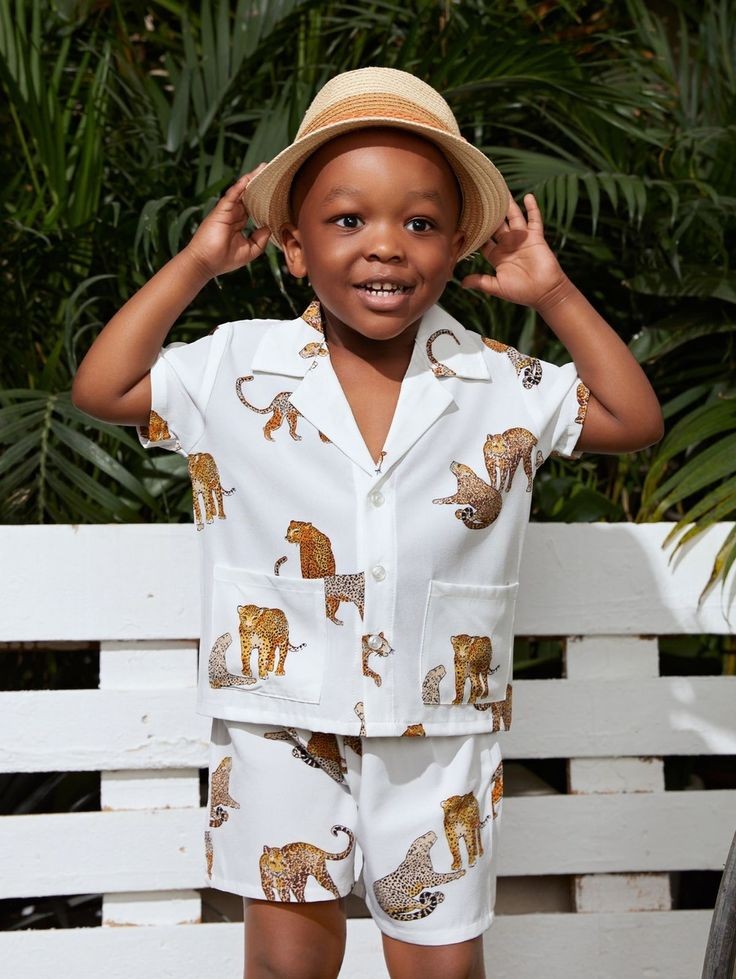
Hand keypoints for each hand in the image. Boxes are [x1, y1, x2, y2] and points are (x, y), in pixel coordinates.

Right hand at [184, 164, 270, 278]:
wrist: (206, 263)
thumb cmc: (224, 260)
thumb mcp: (250, 251)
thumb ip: (260, 239)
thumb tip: (269, 227)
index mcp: (239, 223)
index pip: (253, 206)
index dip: (263, 198)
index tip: (275, 190)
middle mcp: (233, 215)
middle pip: (248, 195)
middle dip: (258, 183)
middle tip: (270, 170)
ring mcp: (226, 211)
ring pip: (241, 192)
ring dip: (251, 179)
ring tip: (263, 168)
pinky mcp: (220, 211)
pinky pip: (231, 196)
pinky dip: (239, 187)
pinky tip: (248, 179)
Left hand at [461, 194, 569, 310]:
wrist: (544, 293)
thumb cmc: (521, 292)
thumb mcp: (497, 287)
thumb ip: (480, 282)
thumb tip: (461, 283)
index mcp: (498, 256)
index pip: (484, 240)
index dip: (476, 231)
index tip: (465, 219)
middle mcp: (509, 245)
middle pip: (497, 224)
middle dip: (490, 212)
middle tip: (481, 197)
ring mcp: (523, 240)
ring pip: (513, 218)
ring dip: (508, 205)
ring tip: (501, 190)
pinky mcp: (536, 238)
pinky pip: (534, 220)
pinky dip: (532, 208)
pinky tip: (528, 196)